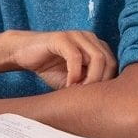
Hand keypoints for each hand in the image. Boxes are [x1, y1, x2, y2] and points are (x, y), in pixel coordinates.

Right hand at [1, 29, 116, 88]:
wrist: (24, 54)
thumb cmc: (51, 68)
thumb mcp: (74, 79)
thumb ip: (89, 83)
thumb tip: (105, 102)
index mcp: (96, 45)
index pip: (113, 64)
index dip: (107, 83)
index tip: (95, 98)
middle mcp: (90, 37)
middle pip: (108, 61)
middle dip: (100, 82)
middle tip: (87, 96)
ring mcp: (76, 35)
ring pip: (96, 57)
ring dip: (90, 79)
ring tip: (79, 91)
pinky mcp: (61, 38)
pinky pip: (75, 56)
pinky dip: (74, 74)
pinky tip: (68, 85)